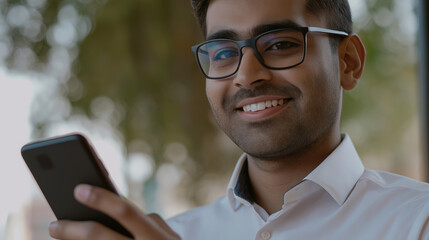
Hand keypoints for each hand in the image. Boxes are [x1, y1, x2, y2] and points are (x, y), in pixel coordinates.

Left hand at [49, 184, 180, 239]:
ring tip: (60, 238)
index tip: (79, 190)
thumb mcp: (169, 239)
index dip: (101, 199)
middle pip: (99, 235)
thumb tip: (119, 205)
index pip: (125, 212)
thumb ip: (149, 223)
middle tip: (54, 224)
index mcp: (156, 237)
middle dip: (72, 229)